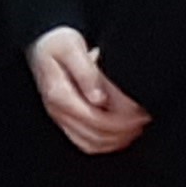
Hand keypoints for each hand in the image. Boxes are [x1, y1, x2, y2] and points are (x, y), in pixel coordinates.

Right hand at [28, 27, 149, 153]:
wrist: (41, 43)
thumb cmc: (57, 42)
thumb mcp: (72, 48)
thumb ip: (86, 73)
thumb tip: (99, 99)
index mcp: (59, 94)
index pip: (95, 119)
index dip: (121, 121)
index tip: (140, 114)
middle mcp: (57, 110)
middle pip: (95, 136)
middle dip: (123, 132)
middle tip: (143, 120)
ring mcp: (59, 117)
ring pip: (91, 144)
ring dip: (116, 140)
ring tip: (136, 127)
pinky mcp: (64, 120)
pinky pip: (85, 143)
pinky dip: (105, 143)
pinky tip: (120, 134)